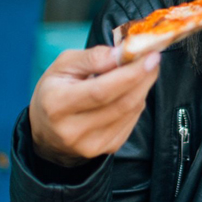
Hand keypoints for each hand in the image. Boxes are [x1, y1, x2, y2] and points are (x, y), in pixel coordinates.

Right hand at [29, 46, 160, 166]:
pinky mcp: (107, 148)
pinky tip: (132, 90)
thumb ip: (92, 57)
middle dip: (144, 77)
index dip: (130, 74)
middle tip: (154, 58)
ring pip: (131, 110)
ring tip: (144, 70)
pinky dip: (137, 100)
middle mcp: (73, 130)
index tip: (150, 56)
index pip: (101, 91)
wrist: (47, 133)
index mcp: (57, 105)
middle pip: (122, 103)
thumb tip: (122, 53)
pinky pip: (132, 120)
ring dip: (143, 87)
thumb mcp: (62, 66)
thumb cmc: (54, 91)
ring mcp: (92, 144)